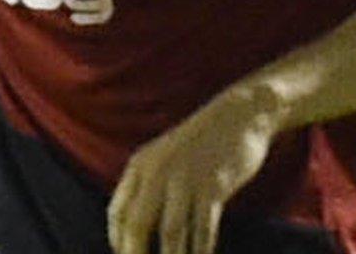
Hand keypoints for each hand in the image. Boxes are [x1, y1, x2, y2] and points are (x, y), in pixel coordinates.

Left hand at [107, 83, 281, 253]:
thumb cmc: (200, 143)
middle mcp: (156, 173)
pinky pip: (202, 229)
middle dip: (135, 253)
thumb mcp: (164, 157)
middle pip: (137, 224)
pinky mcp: (213, 186)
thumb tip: (139, 221)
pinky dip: (199, 251)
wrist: (238, 116)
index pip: (117, 211)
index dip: (117, 239)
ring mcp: (184, 180)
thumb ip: (150, 184)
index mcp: (139, 165)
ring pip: (170, 232)